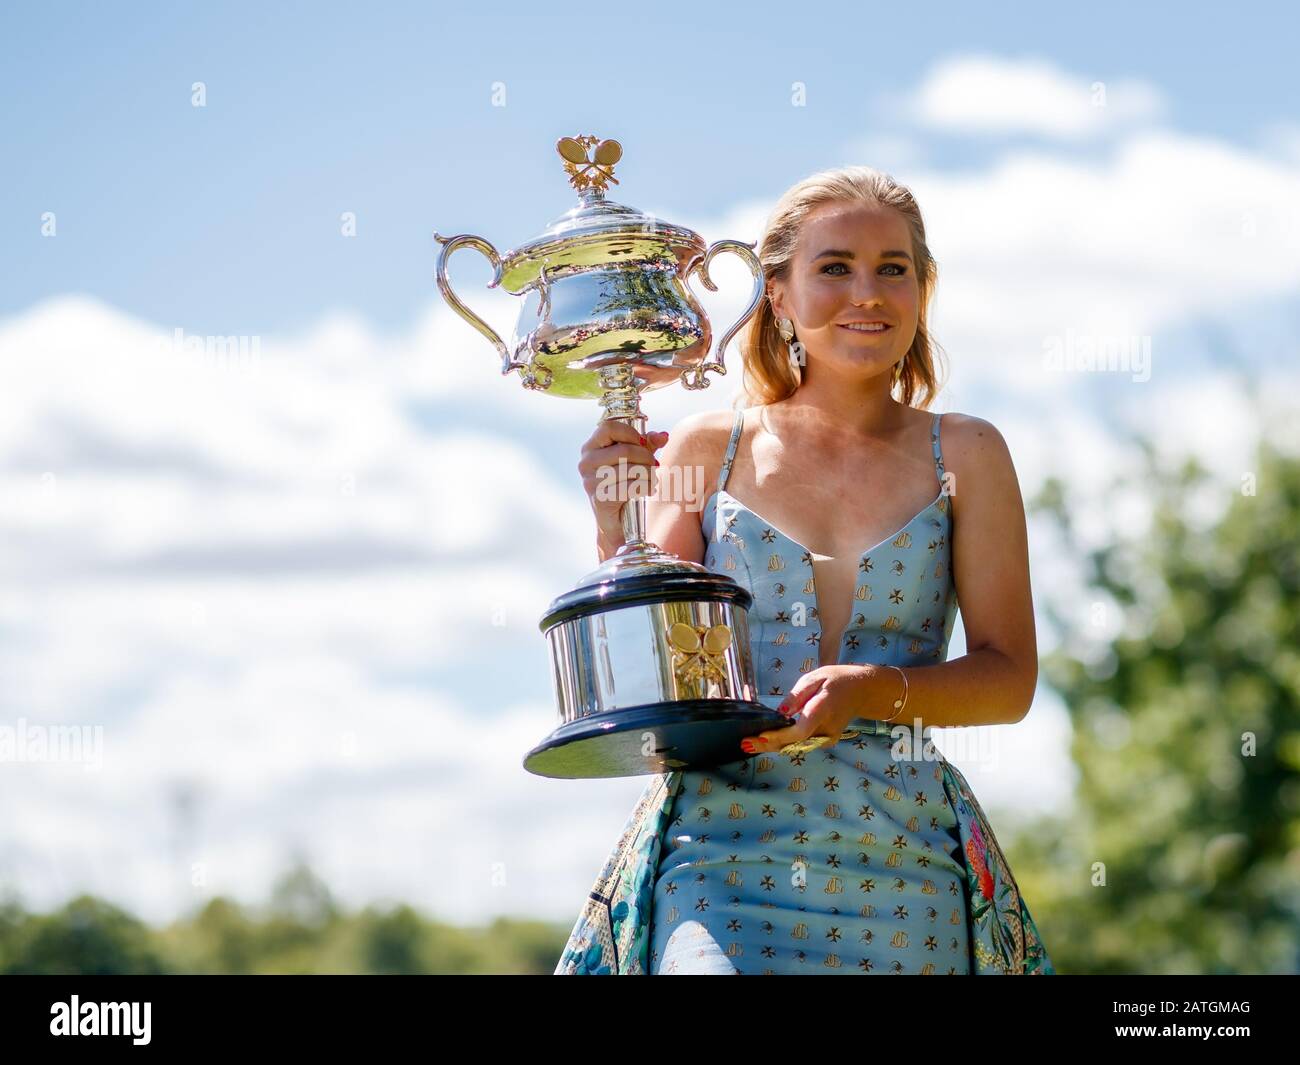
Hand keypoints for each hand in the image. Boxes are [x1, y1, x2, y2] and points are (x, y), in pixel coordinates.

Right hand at [577, 420, 668, 540]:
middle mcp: (586, 462)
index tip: (643, 443)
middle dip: (645, 457)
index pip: (608, 427)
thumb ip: (647, 445)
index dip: (630, 433)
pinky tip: (647, 490)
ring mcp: (591, 481)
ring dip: (648, 474)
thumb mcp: (636, 460)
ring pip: (629, 469)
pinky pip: (629, 488)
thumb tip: (663, 436)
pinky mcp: (600, 499)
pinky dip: (644, 487)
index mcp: (591, 447)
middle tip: (654, 465)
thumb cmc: (625, 484)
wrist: (616, 521)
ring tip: (652, 479)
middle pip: (624, 450)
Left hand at [743, 665, 876, 754]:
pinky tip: (766, 741)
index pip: (800, 730)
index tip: (759, 736)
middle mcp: (826, 730)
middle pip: (794, 743)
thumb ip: (796, 696)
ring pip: (796, 746)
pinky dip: (784, 743)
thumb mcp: (814, 678)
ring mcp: (827, 738)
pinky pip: (801, 744)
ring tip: (749, 744)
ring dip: (773, 746)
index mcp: (822, 710)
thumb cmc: (836, 680)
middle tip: (745, 744)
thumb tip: (779, 713)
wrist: (861, 691)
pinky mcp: (825, 741)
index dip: (778, 736)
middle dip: (768, 745)